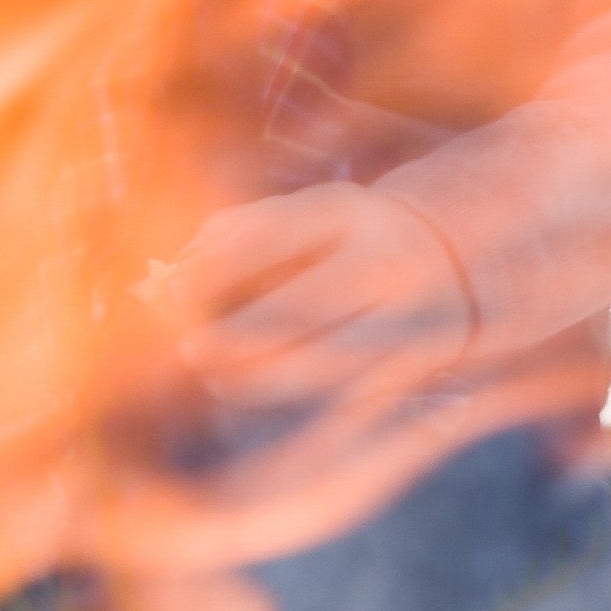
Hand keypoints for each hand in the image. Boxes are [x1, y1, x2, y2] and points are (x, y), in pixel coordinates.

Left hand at [158, 181, 473, 404]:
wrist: (440, 257)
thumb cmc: (334, 237)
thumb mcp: (295, 217)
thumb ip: (230, 237)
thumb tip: (170, 282)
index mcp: (345, 211)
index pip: (276, 237)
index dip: (220, 267)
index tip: (175, 291)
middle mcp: (383, 259)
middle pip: (305, 306)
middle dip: (241, 335)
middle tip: (192, 349)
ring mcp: (407, 313)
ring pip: (327, 359)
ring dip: (262, 376)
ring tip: (217, 377)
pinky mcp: (413, 362)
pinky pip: (347, 392)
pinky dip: (292, 399)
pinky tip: (248, 392)